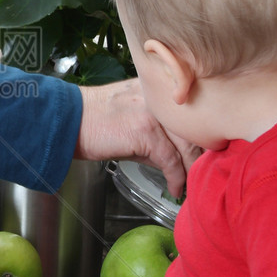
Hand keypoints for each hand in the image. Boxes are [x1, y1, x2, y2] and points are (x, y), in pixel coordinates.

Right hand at [75, 78, 199, 197]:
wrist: (68, 120)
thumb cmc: (94, 120)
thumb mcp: (131, 116)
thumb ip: (157, 130)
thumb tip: (177, 157)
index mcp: (158, 87)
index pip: (192, 110)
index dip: (202, 134)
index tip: (208, 152)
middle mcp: (159, 96)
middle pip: (194, 127)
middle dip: (202, 153)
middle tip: (205, 173)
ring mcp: (154, 113)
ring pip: (186, 144)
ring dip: (192, 168)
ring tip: (192, 183)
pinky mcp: (146, 132)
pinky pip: (171, 160)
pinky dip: (175, 178)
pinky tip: (175, 188)